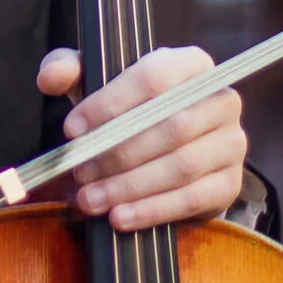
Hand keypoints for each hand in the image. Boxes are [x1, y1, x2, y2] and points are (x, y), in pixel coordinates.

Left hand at [35, 46, 244, 230]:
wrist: (165, 151)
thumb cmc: (129, 110)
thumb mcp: (97, 83)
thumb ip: (70, 70)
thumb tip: (51, 76)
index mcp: (191, 65)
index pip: (154, 78)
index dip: (110, 103)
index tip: (73, 129)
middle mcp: (221, 99)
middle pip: (170, 126)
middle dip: (118, 153)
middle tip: (80, 172)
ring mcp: (232, 143)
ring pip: (181, 166)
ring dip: (130, 186)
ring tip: (90, 199)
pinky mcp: (230, 183)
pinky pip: (193, 199)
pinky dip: (152, 210)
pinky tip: (120, 217)